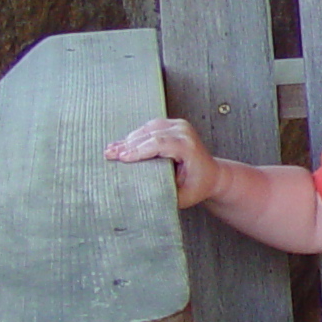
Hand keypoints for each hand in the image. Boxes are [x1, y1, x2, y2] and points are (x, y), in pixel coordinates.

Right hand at [104, 116, 224, 208]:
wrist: (212, 174)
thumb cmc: (197, 187)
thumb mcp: (182, 196)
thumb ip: (164, 193)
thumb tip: (141, 194)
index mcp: (188, 147)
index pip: (158, 144)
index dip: (138, 150)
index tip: (121, 158)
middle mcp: (184, 132)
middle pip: (150, 134)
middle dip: (127, 146)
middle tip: (109, 155)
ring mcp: (179, 125)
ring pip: (147, 129)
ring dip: (128, 140)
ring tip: (111, 150)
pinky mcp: (172, 124)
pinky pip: (149, 127)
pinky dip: (135, 136)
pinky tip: (121, 144)